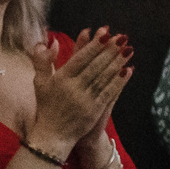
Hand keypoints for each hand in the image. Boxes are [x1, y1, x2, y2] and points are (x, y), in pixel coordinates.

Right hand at [24, 28, 131, 152]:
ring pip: (104, 78)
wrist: (52, 135)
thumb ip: (43, 61)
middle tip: (123, 37)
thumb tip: (51, 41)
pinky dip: (119, 81)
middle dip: (110, 50)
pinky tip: (128, 70)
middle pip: (95, 66)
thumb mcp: (40, 83)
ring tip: (129, 49)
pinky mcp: (95, 110)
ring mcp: (85, 100)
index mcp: (60, 80)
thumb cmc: (47, 106)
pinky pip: (109, 92)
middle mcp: (73, 88)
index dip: (93, 46)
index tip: (105, 32)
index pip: (79, 59)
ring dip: (118, 62)